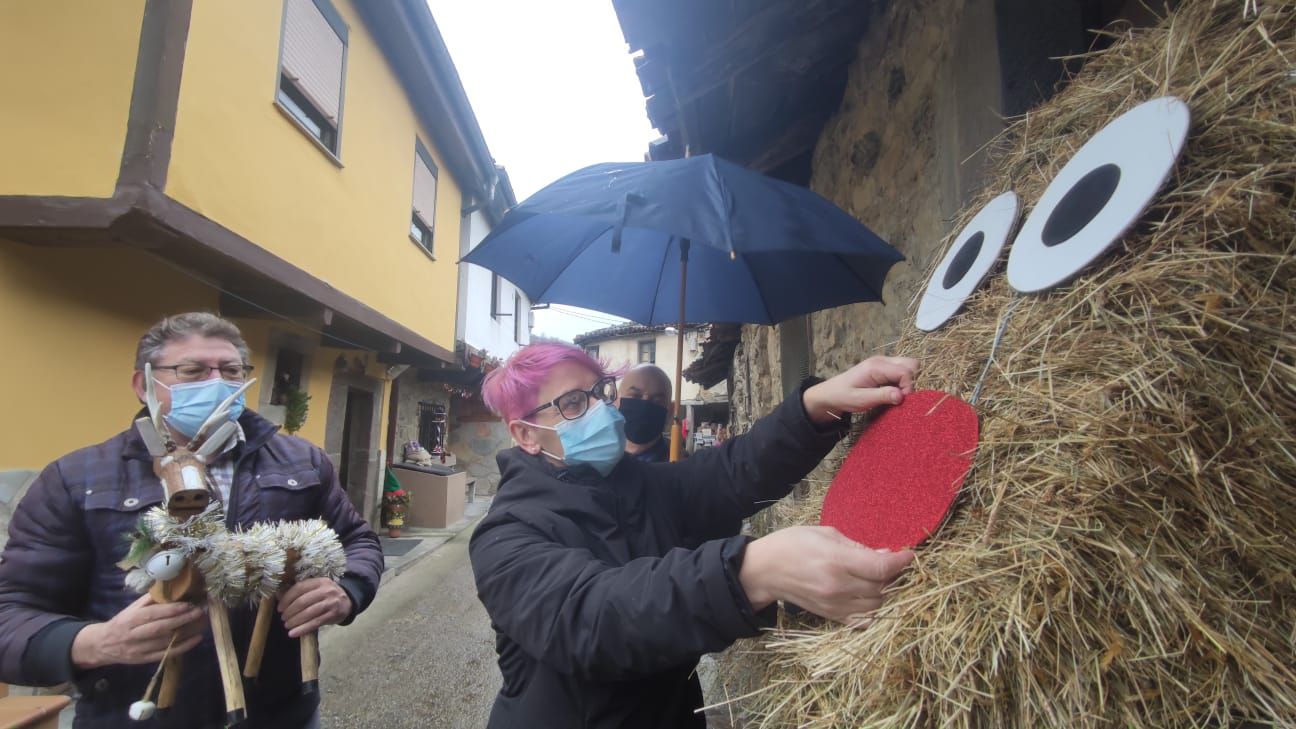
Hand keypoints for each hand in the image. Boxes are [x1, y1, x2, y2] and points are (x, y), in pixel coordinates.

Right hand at [70, 594, 206, 668]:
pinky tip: (197, 639)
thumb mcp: (131, 609)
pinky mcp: (145, 660)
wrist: (102, 645)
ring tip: (202, 623)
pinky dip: (183, 647)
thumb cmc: (122, 622)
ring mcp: (139, 649)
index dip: (171, 610)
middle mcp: (134, 635)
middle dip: (182, 620)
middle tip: (199, 612)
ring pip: (165, 642)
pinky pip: (166, 654)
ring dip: (186, 633)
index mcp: (130, 619)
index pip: (152, 614)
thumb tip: (172, 588)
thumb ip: (150, 600)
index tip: (189, 604)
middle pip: (160, 628)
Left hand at [279, 578, 351, 637]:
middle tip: (283, 618)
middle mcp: (326, 590)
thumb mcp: (315, 588)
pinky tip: (294, 633)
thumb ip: (298, 591)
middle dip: (290, 611)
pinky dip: (303, 629)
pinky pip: (315, 623)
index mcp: (319, 581)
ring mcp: (331, 603)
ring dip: (295, 621)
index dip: (287, 599)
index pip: (299, 588)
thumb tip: (278, 595)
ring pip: (308, 613)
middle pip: (303, 601)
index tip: (280, 608)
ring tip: (287, 625)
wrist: (348, 601)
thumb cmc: (326, 595)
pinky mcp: (333, 615)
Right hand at [739, 526, 913, 622]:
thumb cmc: (793, 543)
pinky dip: (873, 610)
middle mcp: (838, 587)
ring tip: (881, 579)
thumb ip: (857, 547)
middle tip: (893, 564)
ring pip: (877, 606)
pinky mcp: (832, 616)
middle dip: (894, 576)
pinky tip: (870, 596)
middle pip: (882, 588)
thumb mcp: (826, 534)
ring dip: (885, 593)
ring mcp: (835, 605)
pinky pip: (864, 620)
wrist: (765, 570)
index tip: (909, 555)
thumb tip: (885, 554)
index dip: (901, 562)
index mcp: (836, 561)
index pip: (880, 568)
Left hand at [803, 356, 919, 424]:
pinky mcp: (884, 369)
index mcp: (876, 366)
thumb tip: (901, 396)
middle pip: (911, 364)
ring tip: (896, 395)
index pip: (905, 371)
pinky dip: (902, 382)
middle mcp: (882, 360)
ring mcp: (883, 363)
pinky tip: (892, 392)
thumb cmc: (843, 396)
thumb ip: (881, 396)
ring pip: (908, 366)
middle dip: (911, 381)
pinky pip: (901, 371)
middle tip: (902, 397)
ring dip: (907, 381)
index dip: (908, 387)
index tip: (902, 401)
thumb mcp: (861, 400)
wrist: (830, 393)